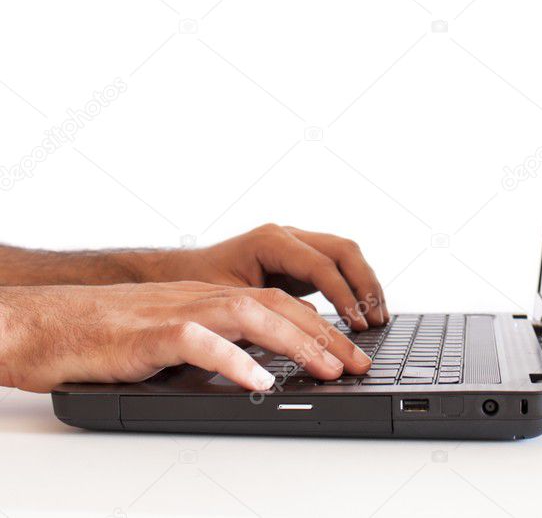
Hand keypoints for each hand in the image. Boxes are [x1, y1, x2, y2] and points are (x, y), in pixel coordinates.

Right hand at [0, 282, 372, 392]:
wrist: (46, 324)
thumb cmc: (108, 335)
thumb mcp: (176, 337)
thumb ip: (217, 344)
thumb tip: (263, 369)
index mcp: (212, 298)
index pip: (281, 304)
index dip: (321, 327)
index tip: (352, 354)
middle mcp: (203, 297)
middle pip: (279, 306)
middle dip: (326, 335)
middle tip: (358, 364)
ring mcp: (177, 311)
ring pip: (250, 315)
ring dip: (296, 342)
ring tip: (328, 370)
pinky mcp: (148, 333)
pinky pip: (199, 342)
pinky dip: (233, 360)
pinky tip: (261, 382)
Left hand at [144, 224, 387, 329]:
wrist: (174, 277)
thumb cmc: (190, 290)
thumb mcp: (225, 304)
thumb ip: (265, 314)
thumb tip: (306, 331)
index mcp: (269, 241)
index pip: (322, 265)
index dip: (344, 296)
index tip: (357, 325)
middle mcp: (286, 235)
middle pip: (344, 250)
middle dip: (365, 286)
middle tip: (376, 322)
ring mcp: (294, 244)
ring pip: (346, 255)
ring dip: (366, 285)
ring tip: (377, 319)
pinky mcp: (298, 259)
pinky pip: (337, 266)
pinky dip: (354, 287)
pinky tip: (361, 313)